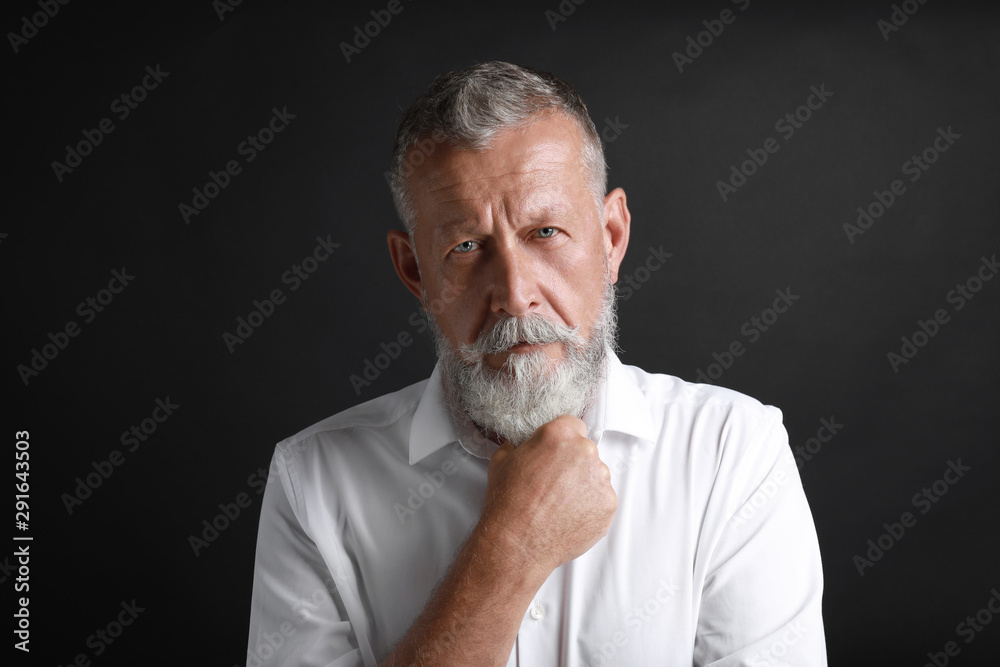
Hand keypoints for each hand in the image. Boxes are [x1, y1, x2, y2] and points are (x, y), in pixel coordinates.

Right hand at [479, 415, 616, 576]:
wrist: (517, 542)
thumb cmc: (508, 502)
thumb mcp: (502, 460)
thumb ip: (519, 446)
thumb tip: (521, 446)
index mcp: (560, 434)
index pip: (573, 425)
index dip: (562, 442)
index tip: (556, 454)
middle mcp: (585, 452)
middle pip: (586, 451)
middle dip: (573, 464)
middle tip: (554, 484)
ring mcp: (600, 479)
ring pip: (596, 475)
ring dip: (583, 485)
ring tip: (560, 504)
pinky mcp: (608, 504)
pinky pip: (602, 499)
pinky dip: (590, 507)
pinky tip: (569, 516)